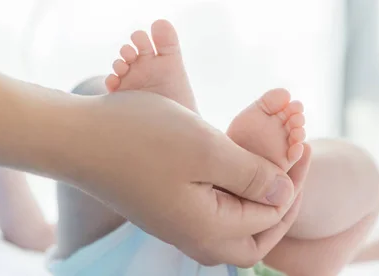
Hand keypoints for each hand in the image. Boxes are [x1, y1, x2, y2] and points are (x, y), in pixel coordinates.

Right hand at [61, 92, 311, 266]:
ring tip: (269, 162)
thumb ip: (253, 175)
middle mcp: (194, 238)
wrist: (76, 137)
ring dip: (257, 196)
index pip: (272, 217)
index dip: (294, 184)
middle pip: (257, 235)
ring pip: (235, 224)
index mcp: (209, 230)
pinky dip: (233, 192)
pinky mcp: (167, 211)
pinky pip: (213, 212)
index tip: (302, 146)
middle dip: (281, 202)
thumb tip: (284, 194)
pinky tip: (234, 163)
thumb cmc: (140, 137)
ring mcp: (178, 226)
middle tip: (292, 164)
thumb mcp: (208, 149)